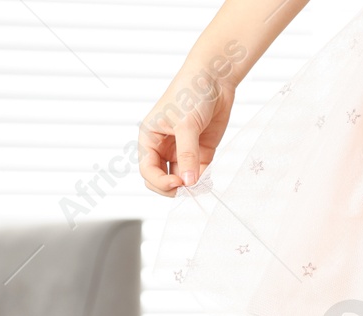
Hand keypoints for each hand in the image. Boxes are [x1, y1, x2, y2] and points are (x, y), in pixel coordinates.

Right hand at [139, 66, 236, 196]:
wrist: (215, 78)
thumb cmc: (191, 92)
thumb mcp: (186, 125)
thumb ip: (187, 154)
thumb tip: (188, 182)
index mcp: (150, 138)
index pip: (147, 170)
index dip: (160, 182)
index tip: (178, 183)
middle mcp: (163, 147)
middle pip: (161, 179)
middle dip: (173, 188)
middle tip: (189, 190)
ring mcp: (182, 150)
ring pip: (181, 179)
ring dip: (190, 187)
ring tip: (203, 186)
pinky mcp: (201, 152)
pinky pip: (199, 173)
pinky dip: (203, 181)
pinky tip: (210, 181)